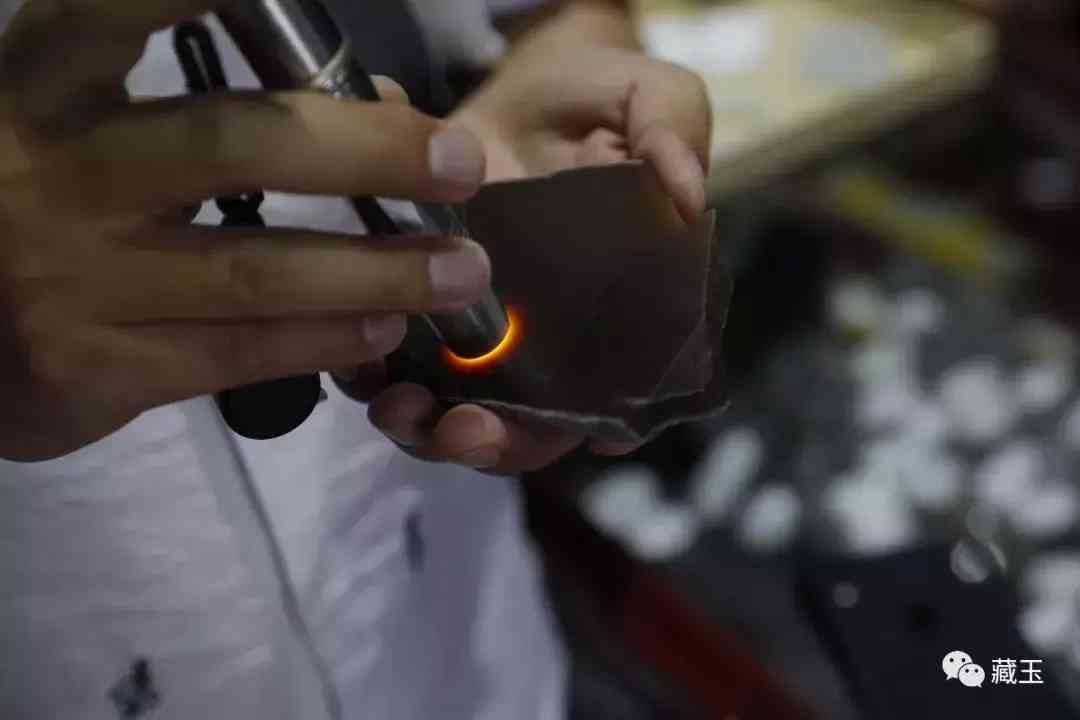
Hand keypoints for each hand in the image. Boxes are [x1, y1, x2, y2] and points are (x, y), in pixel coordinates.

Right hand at [0, 0, 488, 461]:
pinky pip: (238, 354)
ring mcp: (70, 279)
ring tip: (463, 270)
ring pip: (256, 271)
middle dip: (367, 152)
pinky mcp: (94, 368)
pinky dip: (326, 340)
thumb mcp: (85, 125)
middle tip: (461, 162)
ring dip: (379, 270)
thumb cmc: (34, 200)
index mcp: (41, 86)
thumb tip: (379, 100)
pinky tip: (387, 328)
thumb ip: (207, 104)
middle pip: (235, 146)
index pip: (119, 9)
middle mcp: (51, 174)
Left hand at [346, 10, 711, 474]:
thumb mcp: (650, 96)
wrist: (525, 79)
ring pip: (454, 407)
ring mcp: (484, 327)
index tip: (575, 433)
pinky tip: (358, 365)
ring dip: (424, 424)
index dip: (593, 424)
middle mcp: (552, 337)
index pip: (615, 392)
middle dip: (490, 440)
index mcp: (618, 310)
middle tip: (460, 429)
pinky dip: (372, 374)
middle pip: (525, 424)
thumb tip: (690, 197)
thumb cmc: (598, 92)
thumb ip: (675, 136)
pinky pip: (395, 360)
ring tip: (396, 404)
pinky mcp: (425, 302)